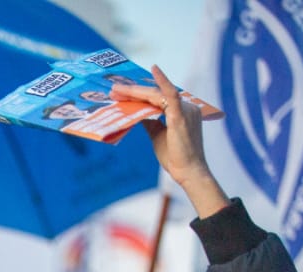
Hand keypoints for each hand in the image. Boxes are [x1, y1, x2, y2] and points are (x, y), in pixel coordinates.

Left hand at [111, 66, 229, 218]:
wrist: (188, 172)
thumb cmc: (175, 157)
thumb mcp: (158, 135)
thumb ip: (150, 122)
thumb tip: (138, 113)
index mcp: (182, 111)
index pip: (157, 98)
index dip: (139, 94)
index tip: (122, 92)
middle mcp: (186, 106)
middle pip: (155, 94)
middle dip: (133, 91)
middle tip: (114, 90)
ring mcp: (184, 109)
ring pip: (156, 94)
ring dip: (136, 91)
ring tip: (118, 90)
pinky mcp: (180, 115)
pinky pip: (170, 94)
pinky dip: (162, 81)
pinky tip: (153, 69)